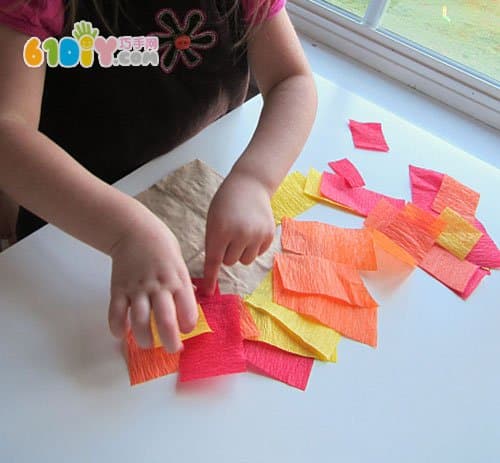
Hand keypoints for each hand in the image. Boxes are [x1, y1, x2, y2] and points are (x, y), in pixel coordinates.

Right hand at [107, 213, 197, 351]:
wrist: (134, 230)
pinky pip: (116, 312)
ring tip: (148, 345)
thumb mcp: (180, 264)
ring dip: (144, 338)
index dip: (189, 325)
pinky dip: (117, 327)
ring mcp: (136, 288)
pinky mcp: (118, 288)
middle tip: (173, 350)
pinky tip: (120, 335)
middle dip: (170, 341)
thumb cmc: (163, 247)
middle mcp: (158, 286)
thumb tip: (187, 311)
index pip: (187, 309)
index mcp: (177, 279)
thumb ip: (183, 287)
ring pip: (139, 320)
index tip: (186, 331)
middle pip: (165, 320)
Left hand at [204, 170, 274, 293]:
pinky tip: (252, 231)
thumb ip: (213, 243)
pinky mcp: (269, 235)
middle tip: (228, 236)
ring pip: (245, 260)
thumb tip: (213, 269)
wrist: (250, 185)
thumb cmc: (225, 202)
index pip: (213, 260)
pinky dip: (253, 247)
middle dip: (227, 253)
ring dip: (241, 252)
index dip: (210, 278)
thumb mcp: (212, 220)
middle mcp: (240, 234)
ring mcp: (256, 235)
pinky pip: (257, 254)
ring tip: (240, 234)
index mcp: (220, 229)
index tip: (208, 292)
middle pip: (230, 262)